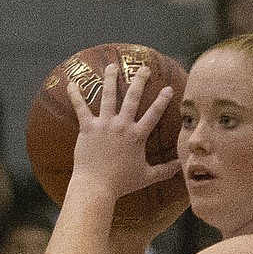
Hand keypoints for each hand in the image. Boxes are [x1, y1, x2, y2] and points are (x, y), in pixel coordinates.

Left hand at [67, 63, 182, 205]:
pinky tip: (72, 83)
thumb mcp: (147, 177)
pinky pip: (80, 107)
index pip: (154, 114)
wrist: (96, 186)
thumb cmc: (121, 183)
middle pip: (132, 97)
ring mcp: (104, 124)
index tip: (168, 88)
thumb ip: (164, 171)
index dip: (162, 100)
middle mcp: (122, 125)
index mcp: (137, 136)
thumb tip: (180, 167)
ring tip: (112, 67)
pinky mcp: (87, 127)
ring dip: (111, 79)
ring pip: (108, 95)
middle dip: (139, 80)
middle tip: (143, 68)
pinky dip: (76, 95)